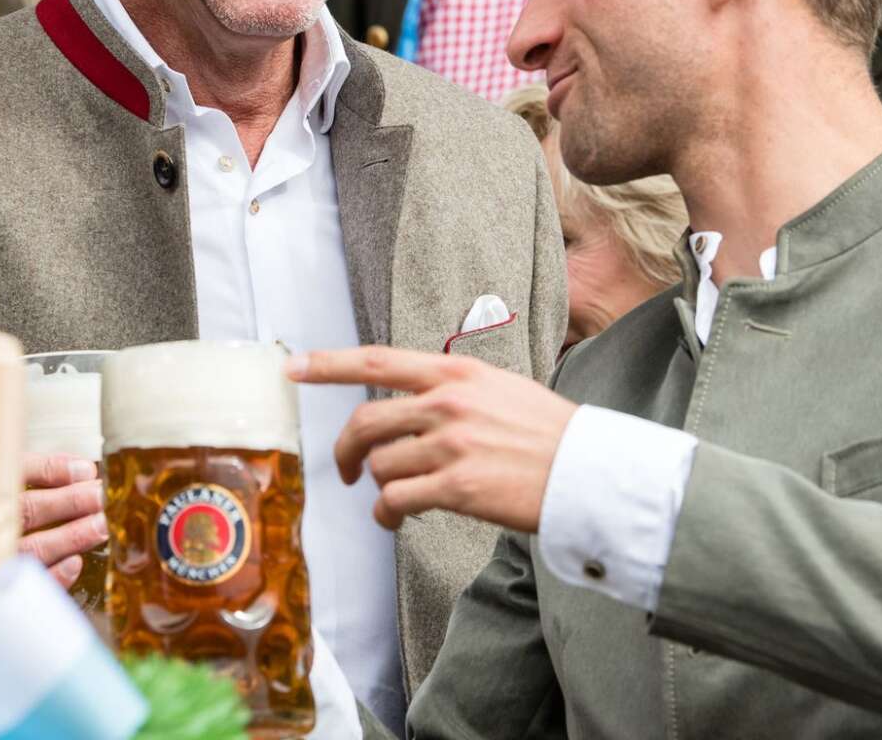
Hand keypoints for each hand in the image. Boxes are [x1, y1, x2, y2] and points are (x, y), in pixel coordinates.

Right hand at [19, 453, 106, 588]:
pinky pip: (24, 587)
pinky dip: (51, 576)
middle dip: (69, 502)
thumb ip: (23, 474)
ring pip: (31, 549)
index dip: (50, 470)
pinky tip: (75, 564)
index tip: (85, 470)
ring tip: (101, 525)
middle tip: (101, 496)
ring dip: (71, 536)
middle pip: (27, 510)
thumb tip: (78, 470)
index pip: (14, 474)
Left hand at [287, 347, 578, 532]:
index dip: (328, 365)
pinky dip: (387, 515)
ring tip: (399, 500)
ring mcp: (450, 445)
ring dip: (379, 488)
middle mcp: (448, 403)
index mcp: (456, 372)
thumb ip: (452, 390)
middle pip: (365, 423)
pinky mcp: (457, 488)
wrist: (588, 470)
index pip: (376, 361)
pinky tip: (398, 520)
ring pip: (379, 467)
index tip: (293, 368)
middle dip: (344, 452)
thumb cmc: (548, 433)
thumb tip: (410, 405)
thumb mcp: (499, 388)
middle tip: (345, 471)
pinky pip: (395, 501)